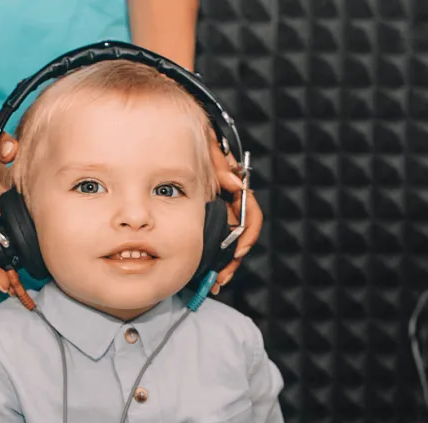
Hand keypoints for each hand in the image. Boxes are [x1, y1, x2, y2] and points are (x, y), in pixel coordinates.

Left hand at [209, 142, 262, 294]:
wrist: (177, 134)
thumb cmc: (194, 137)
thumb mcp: (207, 146)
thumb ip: (220, 163)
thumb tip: (234, 185)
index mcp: (234, 190)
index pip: (250, 215)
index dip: (247, 234)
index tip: (238, 250)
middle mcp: (228, 204)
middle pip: (239, 237)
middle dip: (232, 260)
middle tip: (221, 277)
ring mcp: (217, 212)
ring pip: (227, 244)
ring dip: (223, 264)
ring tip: (214, 282)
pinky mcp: (204, 218)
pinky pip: (212, 242)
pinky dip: (209, 257)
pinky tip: (203, 272)